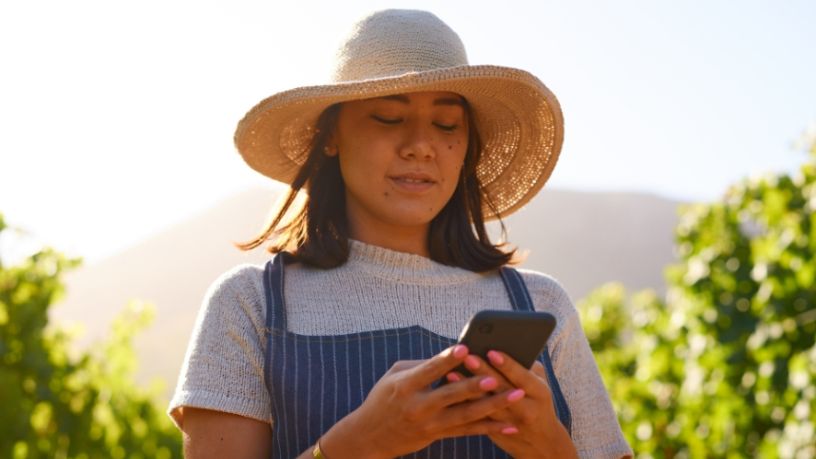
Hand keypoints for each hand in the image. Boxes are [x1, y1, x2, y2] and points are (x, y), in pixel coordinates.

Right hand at [319, 345, 524, 458]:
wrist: (370, 436)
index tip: (465, 348)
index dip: (447, 359)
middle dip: (474, 387)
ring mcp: (428, 423)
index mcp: (405, 385)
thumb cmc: (384, 397)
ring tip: (515, 396)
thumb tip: (451, 356)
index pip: (429, 370)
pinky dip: (489, 427)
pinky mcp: (437, 435)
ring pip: (465, 415)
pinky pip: (467, 431)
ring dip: (492, 406)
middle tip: (496, 378)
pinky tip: (508, 423)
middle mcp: (417, 406)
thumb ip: (422, 365)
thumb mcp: (395, 376)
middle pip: (450, 395)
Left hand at [446, 351, 577, 458]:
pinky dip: (463, 402)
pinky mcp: (495, 431)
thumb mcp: (539, 384)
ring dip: (468, 388)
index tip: (492, 352)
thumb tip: (504, 345)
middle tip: (468, 357)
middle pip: (501, 389)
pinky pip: (476, 416)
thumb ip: (526, 366)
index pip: (522, 377)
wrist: (539, 441)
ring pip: (486, 405)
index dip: (507, 365)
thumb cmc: (537, 401)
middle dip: (483, 372)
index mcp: (539, 393)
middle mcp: (526, 409)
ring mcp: (510, 422)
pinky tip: (450, 390)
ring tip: (452, 372)